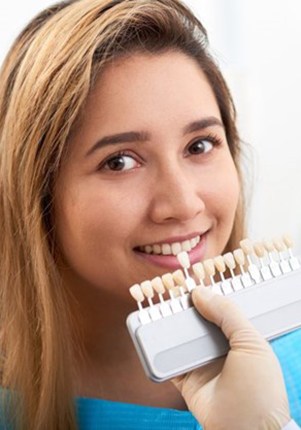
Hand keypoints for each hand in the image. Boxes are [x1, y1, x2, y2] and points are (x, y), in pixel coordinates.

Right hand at [172, 286, 289, 429]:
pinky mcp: (186, 379)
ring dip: (170, 322)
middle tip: (171, 287)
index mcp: (241, 337)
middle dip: (185, 305)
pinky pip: (169, 360)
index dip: (208, 294)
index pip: (222, 309)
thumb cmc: (259, 389)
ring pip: (182, 337)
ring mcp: (203, 363)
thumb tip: (201, 292)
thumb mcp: (251, 342)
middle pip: (199, 320)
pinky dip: (159, 349)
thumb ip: (228, 314)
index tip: (193, 279)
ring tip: (158, 303)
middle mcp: (220, 348)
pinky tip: (153, 331)